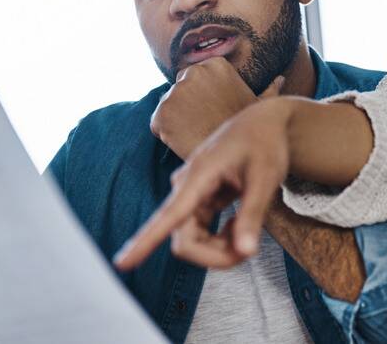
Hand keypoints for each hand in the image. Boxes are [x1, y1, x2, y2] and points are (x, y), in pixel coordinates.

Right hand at [115, 97, 294, 269]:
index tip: (121, 263)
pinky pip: (201, 233)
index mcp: (198, 176)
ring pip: (193, 241)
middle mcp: (186, 187)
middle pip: (185, 242)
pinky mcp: (198, 201)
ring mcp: (190, 195)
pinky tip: (239, 223)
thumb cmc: (265, 144)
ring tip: (249, 232)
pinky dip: (222, 239)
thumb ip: (253, 216)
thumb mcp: (265, 178)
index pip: (168, 216)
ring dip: (220, 249)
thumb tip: (246, 253)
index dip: (144, 243)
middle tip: (249, 249)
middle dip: (216, 256)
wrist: (263, 123)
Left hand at [151, 56, 282, 159]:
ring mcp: (175, 92)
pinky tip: (185, 140)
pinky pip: (157, 124)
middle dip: (185, 104)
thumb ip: (268, 90)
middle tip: (201, 124)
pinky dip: (166, 133)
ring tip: (196, 133)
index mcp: (215, 64)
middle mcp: (192, 73)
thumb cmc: (248, 129)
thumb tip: (280, 79)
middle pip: (178, 89)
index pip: (194, 77)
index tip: (211, 110)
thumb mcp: (260, 106)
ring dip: (175, 119)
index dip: (201, 96)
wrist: (235, 155)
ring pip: (167, 107)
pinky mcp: (162, 113)